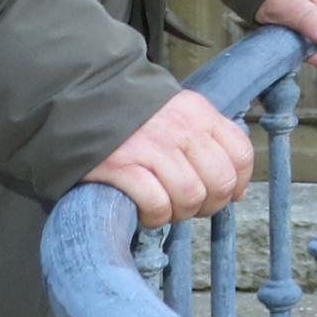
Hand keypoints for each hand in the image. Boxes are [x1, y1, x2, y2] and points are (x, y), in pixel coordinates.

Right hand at [84, 87, 254, 227]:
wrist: (76, 100)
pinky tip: (146, 213)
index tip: (228, 196)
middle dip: (210, 204)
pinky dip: (155, 216)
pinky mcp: (120, 166)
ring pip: (190, 196)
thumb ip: (205, 138)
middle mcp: (179, 128)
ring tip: (166, 210)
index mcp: (198, 113)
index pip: (240, 154)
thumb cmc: (131, 115)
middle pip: (219, 182)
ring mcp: (150, 147)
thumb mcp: (176, 111)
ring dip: (181, 213)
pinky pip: (156, 203)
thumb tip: (235, 186)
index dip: (238, 183)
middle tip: (190, 207)